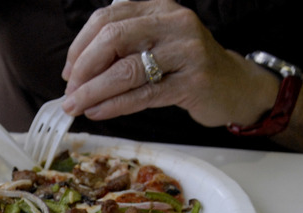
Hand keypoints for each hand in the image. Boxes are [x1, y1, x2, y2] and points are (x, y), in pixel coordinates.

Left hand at [61, 0, 278, 127]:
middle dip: (84, 68)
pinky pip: (143, 95)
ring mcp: (186, 51)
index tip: (68, 72)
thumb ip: (122, 48)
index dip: (80, 46)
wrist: (234, 86)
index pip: (107, 18)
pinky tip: (98, 112)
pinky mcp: (193, 82)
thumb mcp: (155, 44)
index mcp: (158, 7)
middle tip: (70, 92)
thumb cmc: (186, 67)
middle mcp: (173, 22)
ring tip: (77, 106)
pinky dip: (114, 105)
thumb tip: (75, 72)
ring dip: (94, 91)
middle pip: (113, 39)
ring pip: (126, 70)